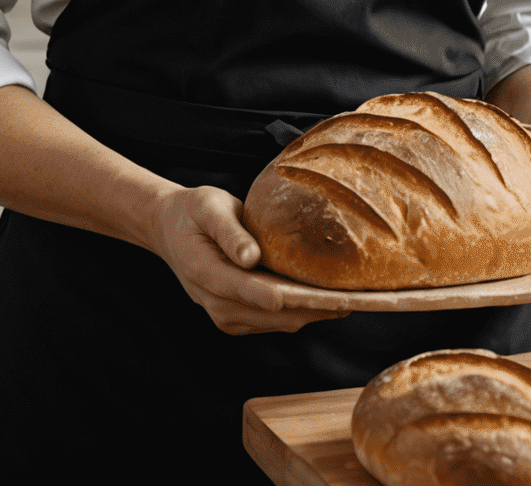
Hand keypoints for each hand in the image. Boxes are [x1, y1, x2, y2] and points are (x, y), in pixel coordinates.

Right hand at [146, 184, 349, 334]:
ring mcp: (227, 316)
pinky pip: (276, 321)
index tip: (330, 298)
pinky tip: (327, 298)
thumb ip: (230, 233)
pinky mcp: (237, 318)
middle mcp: (217, 304)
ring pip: (280, 323)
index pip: (256, 294)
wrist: (172, 230)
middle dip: (317, 309)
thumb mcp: (208, 207)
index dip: (296, 299)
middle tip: (358, 298)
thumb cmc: (194, 212)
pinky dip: (302, 312)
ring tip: (353, 299)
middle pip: (276, 315)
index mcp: (207, 275)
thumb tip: (252, 258)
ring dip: (314, 314)